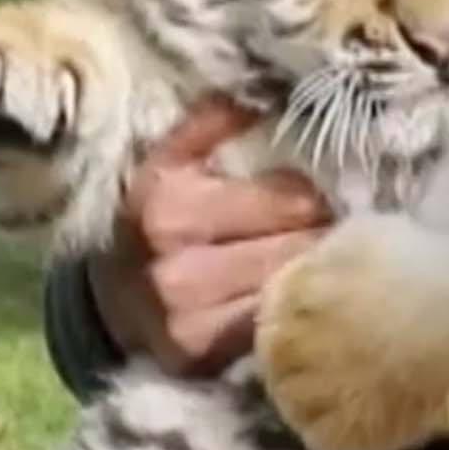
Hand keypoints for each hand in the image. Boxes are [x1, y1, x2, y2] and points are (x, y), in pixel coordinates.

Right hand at [89, 96, 332, 376]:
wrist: (107, 298)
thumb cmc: (154, 219)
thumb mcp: (170, 161)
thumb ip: (215, 122)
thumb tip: (269, 92)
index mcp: (169, 205)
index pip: (292, 200)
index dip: (318, 199)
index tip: (326, 201)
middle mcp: (175, 266)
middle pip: (298, 248)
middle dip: (324, 238)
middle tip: (341, 234)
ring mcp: (186, 320)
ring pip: (292, 290)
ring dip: (318, 276)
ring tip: (327, 267)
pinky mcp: (198, 357)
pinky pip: (273, 331)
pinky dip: (295, 315)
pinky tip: (302, 304)